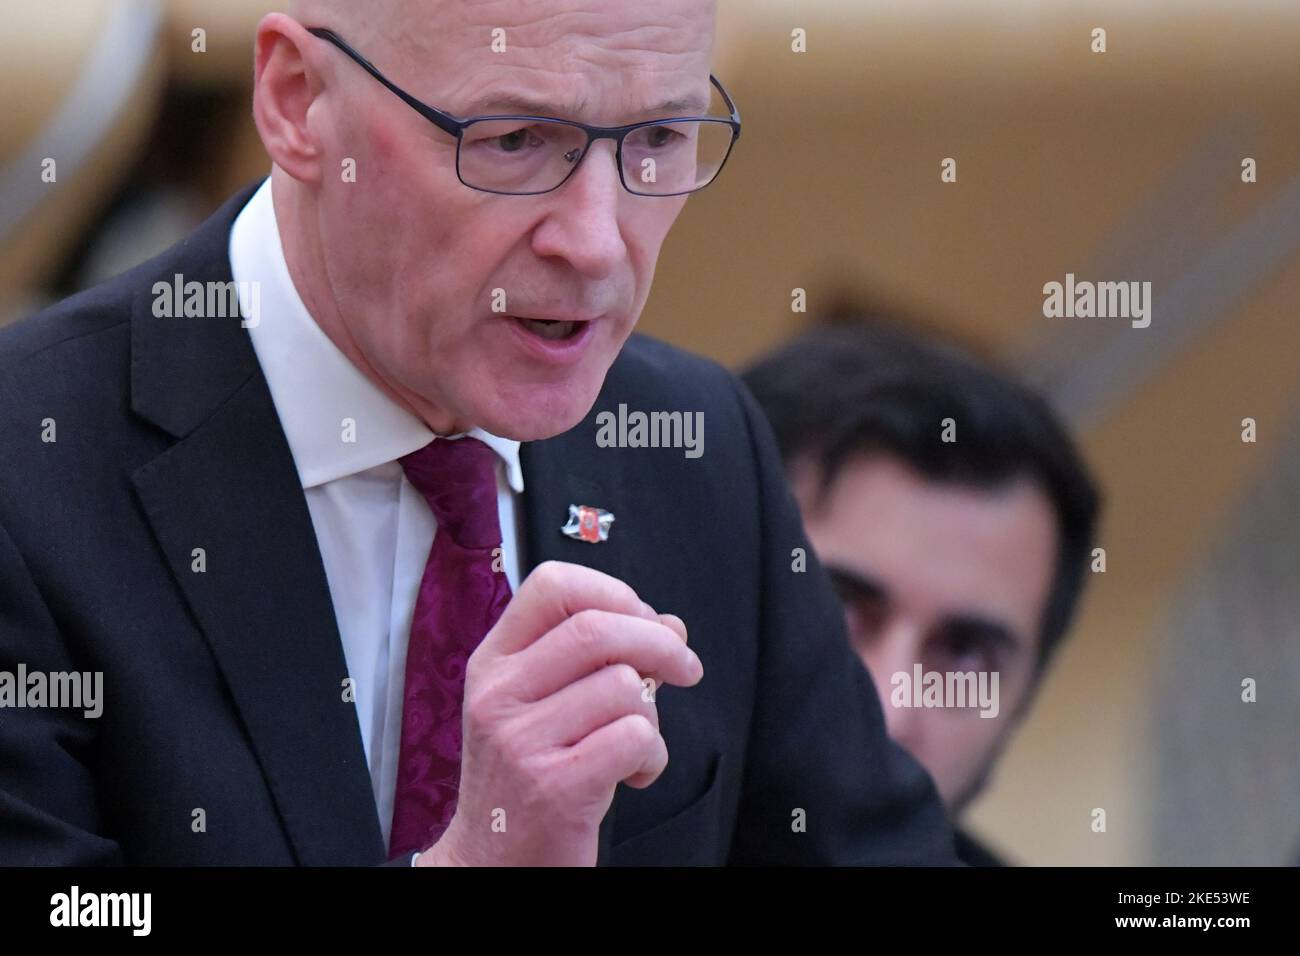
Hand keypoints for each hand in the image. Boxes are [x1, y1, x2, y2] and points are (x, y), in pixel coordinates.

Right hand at [415, 561, 700, 866]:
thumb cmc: (529, 775)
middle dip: (660, 643)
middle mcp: (498, 694)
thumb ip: (599, 658)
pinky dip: (653, 757)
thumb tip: (669, 626)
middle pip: (597, 629)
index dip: (613, 592)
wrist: (493, 860)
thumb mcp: (545, 705)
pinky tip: (632, 774)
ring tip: (633, 744)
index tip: (644, 618)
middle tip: (685, 668)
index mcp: (494, 662)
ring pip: (625, 686)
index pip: (552, 585)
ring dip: (652, 715)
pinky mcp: (554, 786)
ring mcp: (521, 740)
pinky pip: (636, 738)